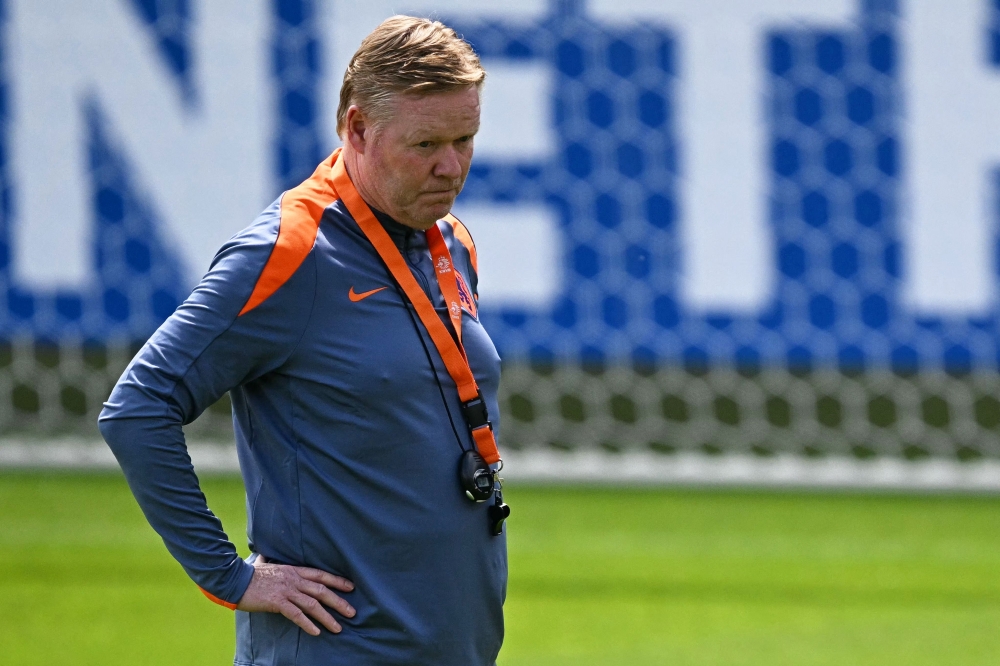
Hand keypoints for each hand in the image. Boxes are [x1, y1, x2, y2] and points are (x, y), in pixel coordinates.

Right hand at [236, 555, 355, 635]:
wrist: (234, 579)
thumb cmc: (248, 574)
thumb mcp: (263, 564)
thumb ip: (267, 562)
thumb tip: (263, 556)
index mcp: (293, 570)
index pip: (320, 574)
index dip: (337, 581)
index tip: (351, 587)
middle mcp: (294, 579)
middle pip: (322, 590)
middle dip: (339, 601)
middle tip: (352, 611)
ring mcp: (286, 590)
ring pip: (312, 604)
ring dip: (327, 617)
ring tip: (338, 627)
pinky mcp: (277, 601)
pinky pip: (296, 614)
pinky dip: (307, 623)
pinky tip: (316, 632)